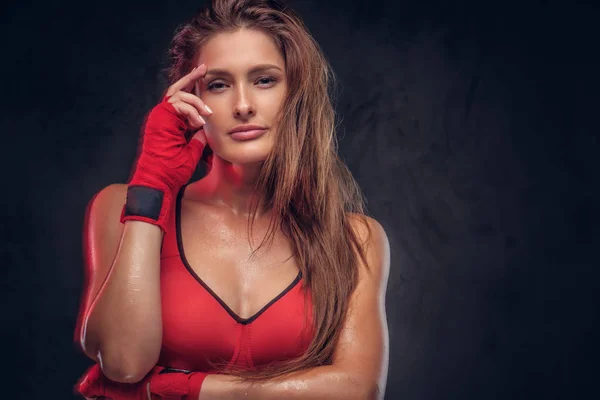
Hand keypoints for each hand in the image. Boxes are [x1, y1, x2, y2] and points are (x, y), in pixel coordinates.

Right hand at [120, 64, 212, 231]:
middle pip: (177, 90)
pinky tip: (199, 122)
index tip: (206, 80)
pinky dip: (191, 110)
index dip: (194, 90)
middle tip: (204, 69)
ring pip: (179, 95)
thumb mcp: (192, 151)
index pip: (182, 100)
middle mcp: (163, 117)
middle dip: (191, 78)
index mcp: (170, 123)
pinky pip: (177, 103)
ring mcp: (159, 116)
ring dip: (196, 103)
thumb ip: (198, 138)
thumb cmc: (173, 170)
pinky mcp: (159, 119)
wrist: (160, 180)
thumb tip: (208, 130)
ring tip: (207, 115)